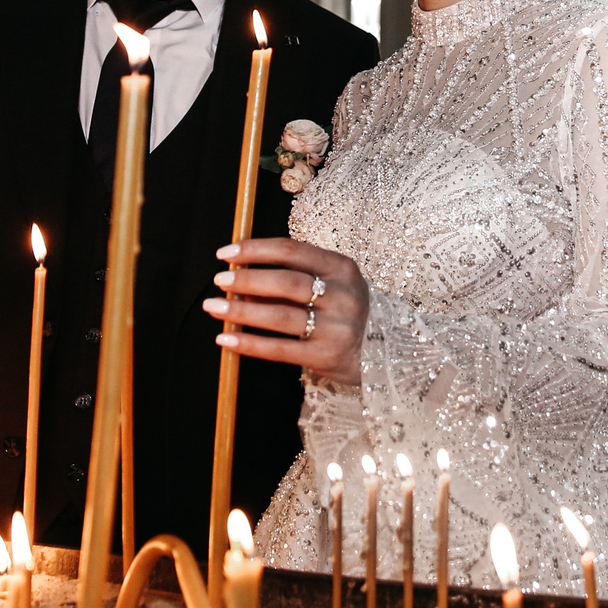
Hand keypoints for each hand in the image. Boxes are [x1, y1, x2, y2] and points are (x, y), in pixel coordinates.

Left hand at [208, 237, 368, 385]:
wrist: (392, 350)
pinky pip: (280, 349)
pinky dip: (249, 344)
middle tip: (219, 279)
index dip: (255, 249)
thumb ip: (296, 278)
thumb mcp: (335, 284)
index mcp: (342, 268)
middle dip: (246, 279)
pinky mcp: (326, 357)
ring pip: (280, 315)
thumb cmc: (350, 311)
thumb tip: (243, 278)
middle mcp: (342, 296)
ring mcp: (336, 328)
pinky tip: (226, 340)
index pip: (292, 250)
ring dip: (241, 311)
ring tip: (214, 307)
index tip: (226, 253)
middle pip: (285, 282)